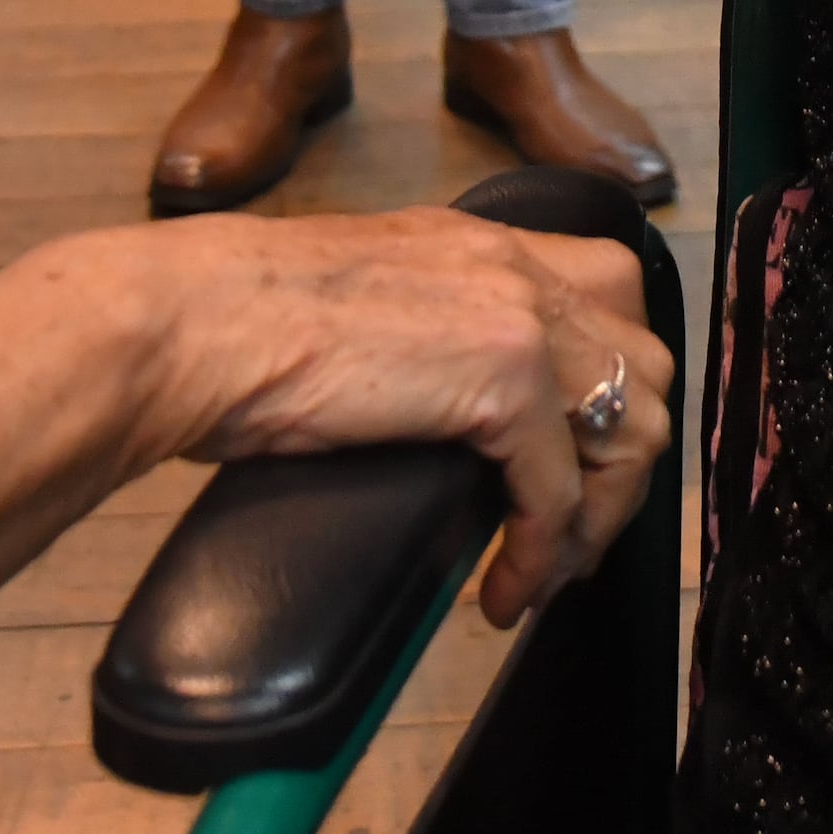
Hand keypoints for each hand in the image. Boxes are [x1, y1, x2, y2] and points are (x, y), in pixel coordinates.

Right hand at [101, 209, 671, 628]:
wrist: (188, 323)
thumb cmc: (232, 329)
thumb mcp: (357, 307)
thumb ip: (420, 333)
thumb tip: (434, 410)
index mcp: (476, 242)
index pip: (606, 294)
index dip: (608, 390)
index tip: (574, 469)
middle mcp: (512, 264)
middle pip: (644, 362)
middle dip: (620, 462)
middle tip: (566, 537)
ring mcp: (516, 313)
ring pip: (632, 423)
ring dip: (598, 515)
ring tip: (541, 572)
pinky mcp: (502, 375)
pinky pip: (563, 489)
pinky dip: (543, 554)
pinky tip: (501, 591)